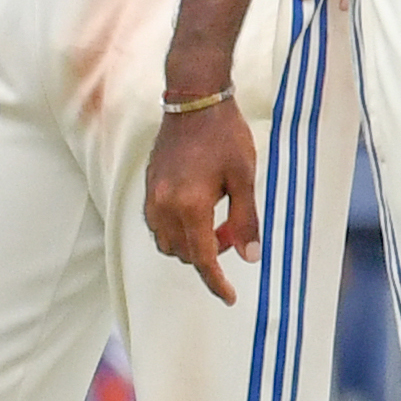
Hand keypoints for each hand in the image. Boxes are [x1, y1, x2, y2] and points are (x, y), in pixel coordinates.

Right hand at [143, 95, 262, 301]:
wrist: (194, 101)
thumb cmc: (225, 137)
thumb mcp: (245, 178)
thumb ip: (246, 220)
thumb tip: (250, 257)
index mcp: (190, 205)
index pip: (202, 257)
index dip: (216, 281)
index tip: (229, 298)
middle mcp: (164, 205)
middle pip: (182, 253)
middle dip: (208, 254)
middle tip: (234, 233)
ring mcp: (152, 196)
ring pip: (166, 241)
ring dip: (190, 243)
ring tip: (216, 221)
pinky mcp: (149, 187)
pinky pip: (158, 224)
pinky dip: (177, 229)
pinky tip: (198, 210)